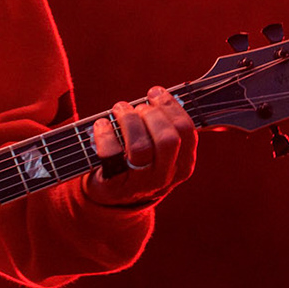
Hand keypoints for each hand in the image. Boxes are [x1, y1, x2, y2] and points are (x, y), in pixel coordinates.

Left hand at [84, 88, 197, 208]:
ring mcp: (141, 183)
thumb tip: (160, 93)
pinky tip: (101, 124)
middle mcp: (165, 176)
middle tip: (137, 107)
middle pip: (167, 139)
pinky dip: (105, 134)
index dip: (170, 107)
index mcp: (183, 165)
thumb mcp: (160, 150)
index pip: (187, 131)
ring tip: (119, 110)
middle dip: (150, 114)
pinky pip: (111, 155)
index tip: (155, 93)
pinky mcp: (116, 186)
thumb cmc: (140, 160)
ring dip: (128, 120)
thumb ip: (165, 125)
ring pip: (140, 146)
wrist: (115, 194)